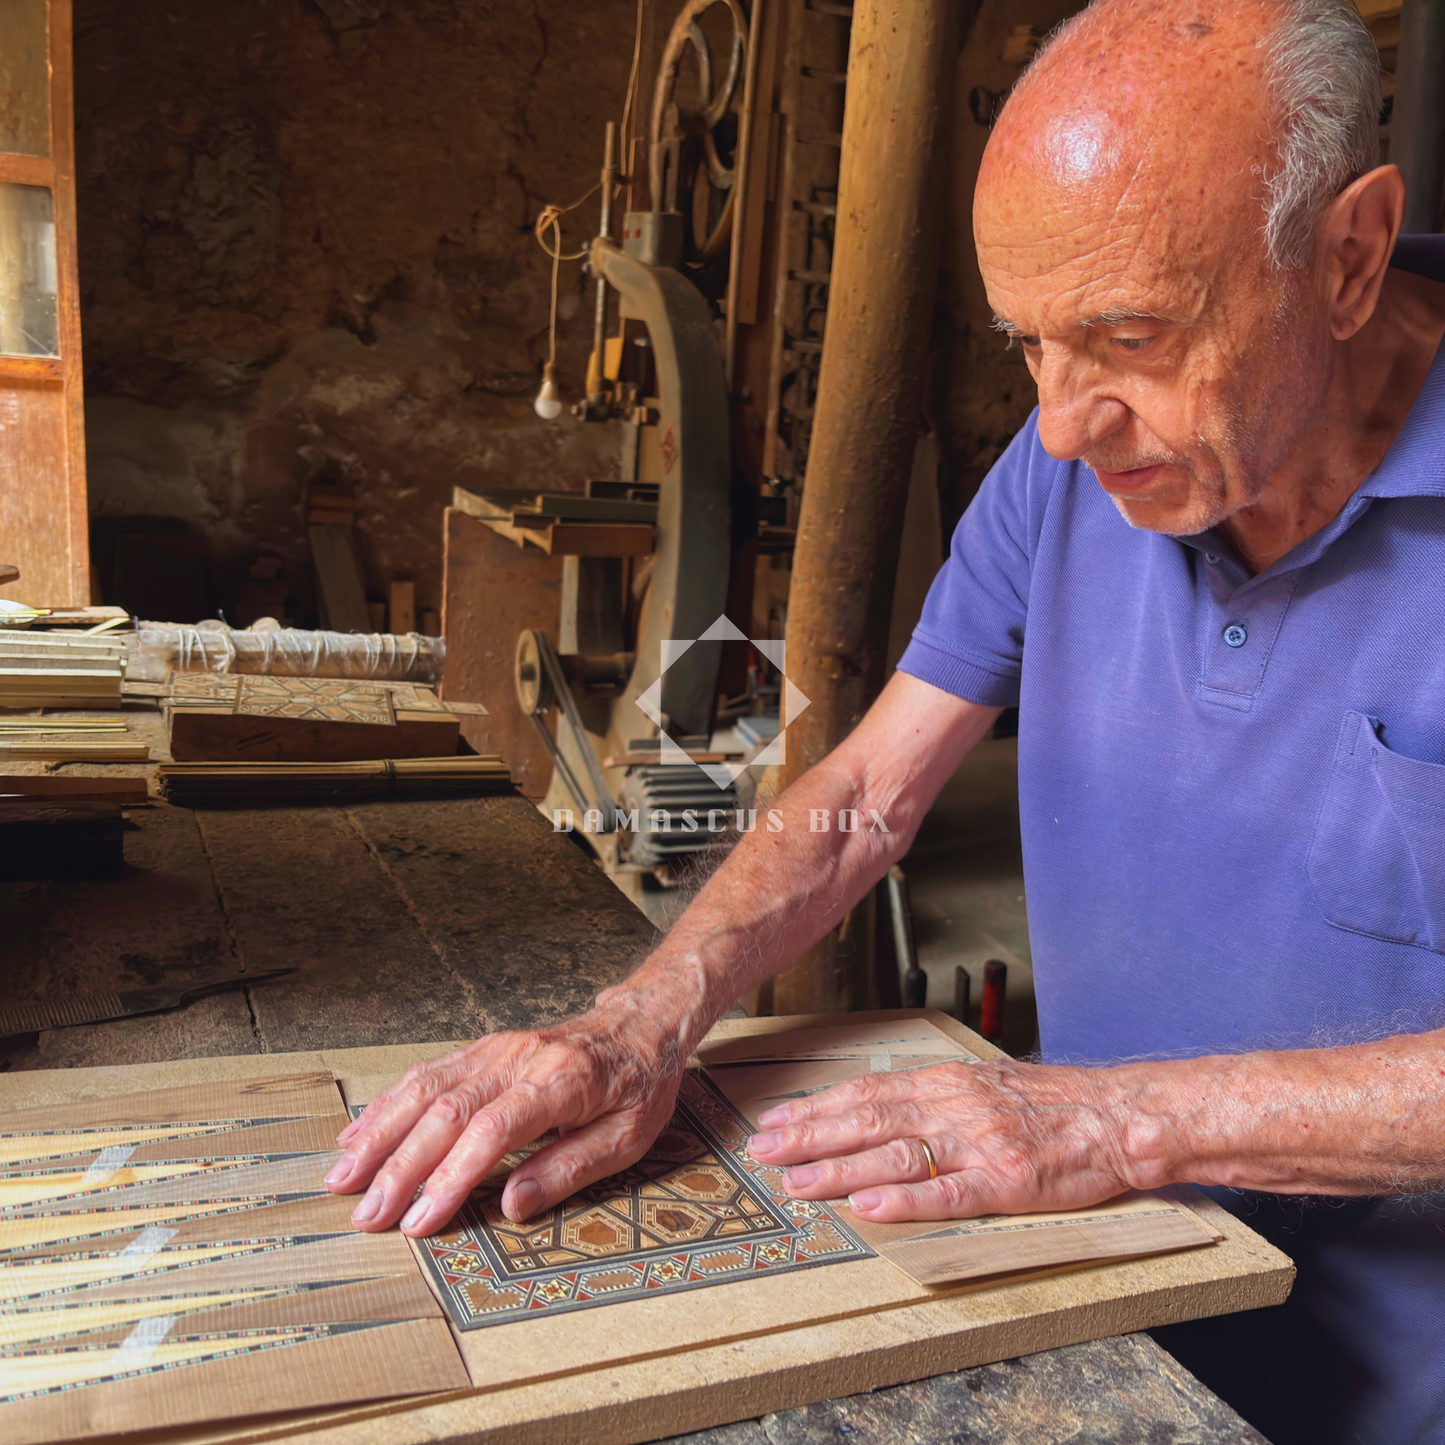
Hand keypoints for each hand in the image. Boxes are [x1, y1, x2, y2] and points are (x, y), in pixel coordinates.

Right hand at [324, 1002, 684, 1235]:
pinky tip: (360, 1134)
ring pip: (425, 1089)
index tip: (418, 1221)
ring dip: (380, 1135)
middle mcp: (520, 1058)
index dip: (450, 1178)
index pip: (492, 1131)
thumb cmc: (639, 1084)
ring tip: (342, 1178)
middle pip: (446, 1112)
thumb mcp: (628, 1137)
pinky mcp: (483, 1049)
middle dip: (399, 1168)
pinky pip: (428, 1075)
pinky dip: (389, 1105)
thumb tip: (512, 1206)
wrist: (641, 1022)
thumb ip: (569, 1170)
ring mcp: (497, 1049)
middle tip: (365, 1217)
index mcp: (562, 1081)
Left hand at [746, 1059, 1139, 1221]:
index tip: (776, 1122)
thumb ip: (934, 1096)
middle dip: (811, 1136)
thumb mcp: (985, 1083)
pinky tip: (870, 1206)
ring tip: (798, 1182)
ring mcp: (979, 1145)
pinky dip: (906, 1199)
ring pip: (896, 1154)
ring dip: (841, 1168)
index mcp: (947, 1084)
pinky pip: (948, 1192)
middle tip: (764, 1152)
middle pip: (869, 1120)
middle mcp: (954, 1107)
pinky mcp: (1007, 1182)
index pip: (867, 1093)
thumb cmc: (1053, 1105)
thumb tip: (880, 1106)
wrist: (1117, 1116)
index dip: (817, 1108)